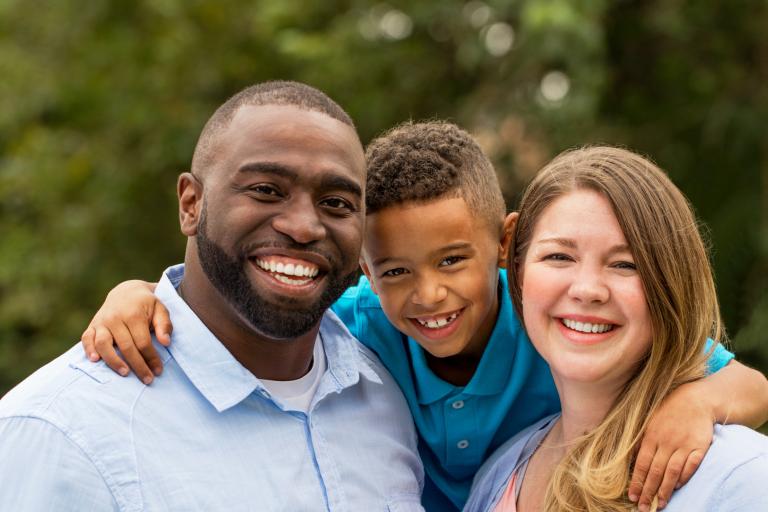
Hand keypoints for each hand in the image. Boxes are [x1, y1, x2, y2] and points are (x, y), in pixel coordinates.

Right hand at [80, 280, 169, 384]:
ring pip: (103, 344)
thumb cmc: (146, 304)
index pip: (143, 342)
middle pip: (126, 346)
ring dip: (113, 361)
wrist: (126, 292)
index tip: (158, 371)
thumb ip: (164, 325)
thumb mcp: (160, 309)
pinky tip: (95, 360)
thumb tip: (165, 342)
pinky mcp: (92, 325)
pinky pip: (86, 338)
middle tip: (147, 379)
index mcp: (133, 314)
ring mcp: (102, 321)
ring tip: (125, 373)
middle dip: (137, 365)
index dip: (151, 358)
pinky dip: (88, 349)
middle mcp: (115, 317)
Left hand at [628, 381, 713, 509]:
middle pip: (655, 471)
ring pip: (672, 472)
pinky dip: (684, 477)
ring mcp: (683, 445)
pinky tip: (677, 487)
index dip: (637, 481)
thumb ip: (641, 441)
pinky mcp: (699, 446)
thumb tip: (630, 460)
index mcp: (651, 436)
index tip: (632, 496)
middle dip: (648, 491)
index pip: (641, 464)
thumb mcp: (649, 423)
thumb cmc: (668, 411)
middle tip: (644, 507)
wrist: (695, 399)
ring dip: (665, 490)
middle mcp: (666, 442)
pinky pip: (691, 465)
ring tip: (660, 504)